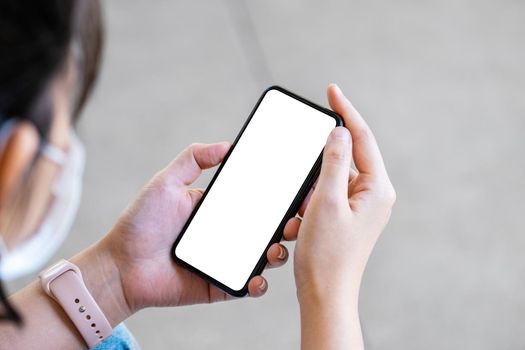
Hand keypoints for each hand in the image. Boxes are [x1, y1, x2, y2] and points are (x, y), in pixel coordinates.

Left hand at [100, 143, 289, 313]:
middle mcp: (228, 234)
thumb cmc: (140, 223)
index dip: (280, 197)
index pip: (257, 201)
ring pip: (265, 257)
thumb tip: (228, 144)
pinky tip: (257, 276)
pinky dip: (259, 284)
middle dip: (290, 224)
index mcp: (220, 210)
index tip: (298, 190)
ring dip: (280, 252)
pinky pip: (248, 286)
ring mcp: (227, 261)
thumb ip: (193, 159)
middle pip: (269, 229)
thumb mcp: (166, 182)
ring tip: (277, 246)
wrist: (121, 266)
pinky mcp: (221, 286)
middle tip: (297, 219)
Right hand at [284, 84, 395, 300]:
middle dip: (319, 162)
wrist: (325, 295)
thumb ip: (332, 163)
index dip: (345, 112)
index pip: (362, 138)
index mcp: (377, 189)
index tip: (332, 89)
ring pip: (330, 179)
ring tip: (302, 217)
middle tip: (305, 174)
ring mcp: (360, 207)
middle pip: (346, 158)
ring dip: (310, 190)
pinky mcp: (346, 216)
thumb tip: (339, 132)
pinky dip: (309, 202)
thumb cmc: (326, 255)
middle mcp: (373, 195)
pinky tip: (301, 223)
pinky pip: (325, 196)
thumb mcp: (326, 202)